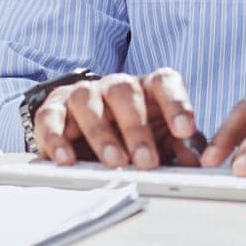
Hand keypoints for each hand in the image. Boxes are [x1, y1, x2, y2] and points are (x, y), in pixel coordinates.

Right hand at [32, 67, 203, 169]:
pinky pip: (50, 116)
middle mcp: (115, 86)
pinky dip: (56, 137)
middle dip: (136, 128)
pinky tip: (66, 159)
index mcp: (147, 89)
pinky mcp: (53, 109)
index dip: (176, 103)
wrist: (84, 131)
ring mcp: (83, 94)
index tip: (185, 130)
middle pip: (125, 92)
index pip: (164, 82)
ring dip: (100, 133)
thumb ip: (179, 149)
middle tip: (147, 162)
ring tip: (113, 163)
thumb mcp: (160, 143)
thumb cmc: (132, 138)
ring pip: (87, 100)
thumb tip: (195, 163)